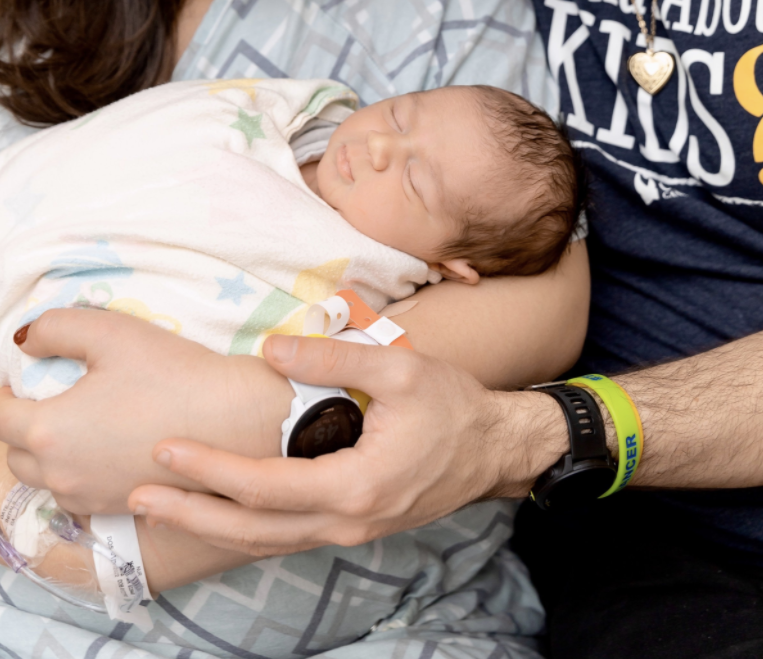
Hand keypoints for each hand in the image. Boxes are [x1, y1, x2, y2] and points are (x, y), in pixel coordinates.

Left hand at [0, 308, 292, 513]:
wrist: (235, 422)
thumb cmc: (173, 374)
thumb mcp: (110, 331)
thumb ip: (54, 328)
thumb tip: (25, 341)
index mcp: (48, 431)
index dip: (4, 392)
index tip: (21, 374)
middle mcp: (60, 475)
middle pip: (15, 450)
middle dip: (23, 420)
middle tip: (52, 389)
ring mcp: (88, 497)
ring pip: (45, 475)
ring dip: (49, 448)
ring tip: (83, 413)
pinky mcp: (115, 507)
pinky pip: (77, 489)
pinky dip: (78, 466)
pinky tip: (111, 438)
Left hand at [129, 334, 568, 556]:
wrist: (496, 449)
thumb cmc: (452, 406)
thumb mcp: (398, 368)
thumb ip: (333, 358)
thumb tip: (272, 349)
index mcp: (353, 485)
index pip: (263, 485)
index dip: (210, 469)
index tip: (167, 448)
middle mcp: (344, 520)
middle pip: (251, 529)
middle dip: (191, 512)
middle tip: (138, 493)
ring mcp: (348, 531)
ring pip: (264, 540)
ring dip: (210, 525)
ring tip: (162, 505)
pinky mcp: (351, 526)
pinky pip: (285, 535)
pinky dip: (244, 527)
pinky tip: (219, 511)